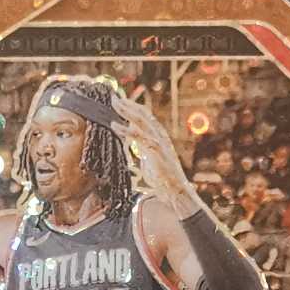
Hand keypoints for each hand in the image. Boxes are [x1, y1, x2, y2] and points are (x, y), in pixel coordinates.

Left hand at [113, 97, 197, 214]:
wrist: (175, 191)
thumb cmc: (163, 179)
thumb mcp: (149, 161)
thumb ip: (142, 150)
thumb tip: (134, 146)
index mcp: (158, 137)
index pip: (145, 117)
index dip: (132, 108)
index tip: (120, 102)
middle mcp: (159, 136)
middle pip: (143, 114)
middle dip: (128, 105)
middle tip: (113, 97)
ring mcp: (159, 142)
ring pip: (142, 121)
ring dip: (127, 111)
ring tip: (114, 104)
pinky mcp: (156, 151)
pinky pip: (138, 137)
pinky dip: (125, 130)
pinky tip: (115, 126)